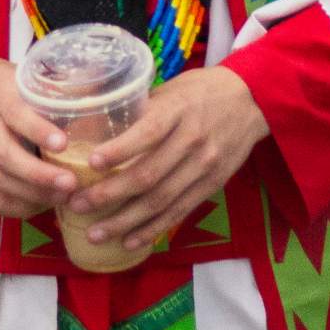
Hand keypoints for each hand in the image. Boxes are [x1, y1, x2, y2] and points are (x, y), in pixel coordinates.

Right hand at [0, 45, 76, 220]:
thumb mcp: (16, 72)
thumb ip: (49, 85)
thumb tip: (97, 94)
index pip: (15, 112)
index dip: (38, 130)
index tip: (63, 143)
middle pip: (6, 156)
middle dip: (40, 175)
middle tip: (72, 183)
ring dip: (33, 194)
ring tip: (65, 197)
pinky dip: (17, 207)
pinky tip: (42, 205)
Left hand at [71, 68, 268, 257]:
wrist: (252, 100)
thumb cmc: (201, 90)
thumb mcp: (171, 89)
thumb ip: (141, 110)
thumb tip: (96, 125)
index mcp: (179, 110)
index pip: (148, 132)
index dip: (120, 150)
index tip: (90, 163)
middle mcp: (193, 140)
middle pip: (149, 174)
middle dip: (110, 194)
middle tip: (78, 204)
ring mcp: (205, 166)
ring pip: (161, 200)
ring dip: (125, 221)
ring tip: (95, 233)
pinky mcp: (213, 185)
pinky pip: (179, 211)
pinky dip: (153, 229)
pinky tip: (129, 240)